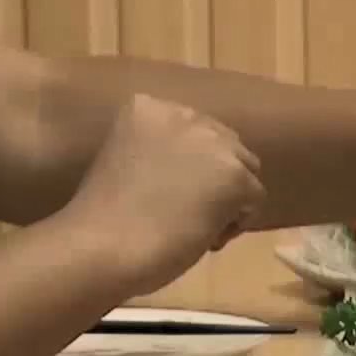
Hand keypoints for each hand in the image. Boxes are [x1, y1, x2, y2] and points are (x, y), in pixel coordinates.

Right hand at [63, 95, 266, 286]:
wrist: (100, 247)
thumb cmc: (102, 219)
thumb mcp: (127, 162)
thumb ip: (162, 155)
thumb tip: (200, 174)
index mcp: (148, 107)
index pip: (195, 131)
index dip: (191, 167)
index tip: (170, 196)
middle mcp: (183, 114)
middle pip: (225, 146)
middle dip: (214, 180)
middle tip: (187, 214)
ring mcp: (211, 143)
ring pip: (244, 170)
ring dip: (227, 200)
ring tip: (195, 228)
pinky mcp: (233, 175)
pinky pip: (255, 199)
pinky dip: (235, 224)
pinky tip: (204, 239)